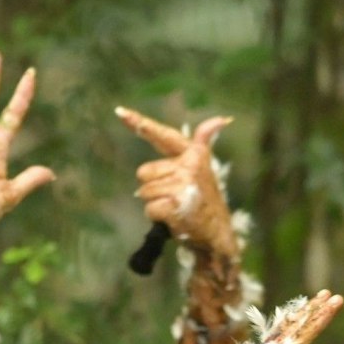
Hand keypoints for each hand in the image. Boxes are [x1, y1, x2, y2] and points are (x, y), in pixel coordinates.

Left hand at [118, 105, 237, 256]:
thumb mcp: (203, 167)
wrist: (215, 232)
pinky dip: (156, 216)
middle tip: (173, 196)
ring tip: (175, 206)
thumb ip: (202, 142)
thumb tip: (224, 118)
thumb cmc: (203, 199)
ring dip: (155, 203)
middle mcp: (189, 164)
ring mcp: (183, 182)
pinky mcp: (175, 201)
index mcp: (193, 153)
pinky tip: (173, 217)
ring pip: (144, 192)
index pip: (163, 135)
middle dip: (153, 187)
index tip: (119, 111)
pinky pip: (148, 208)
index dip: (140, 123)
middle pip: (144, 172)